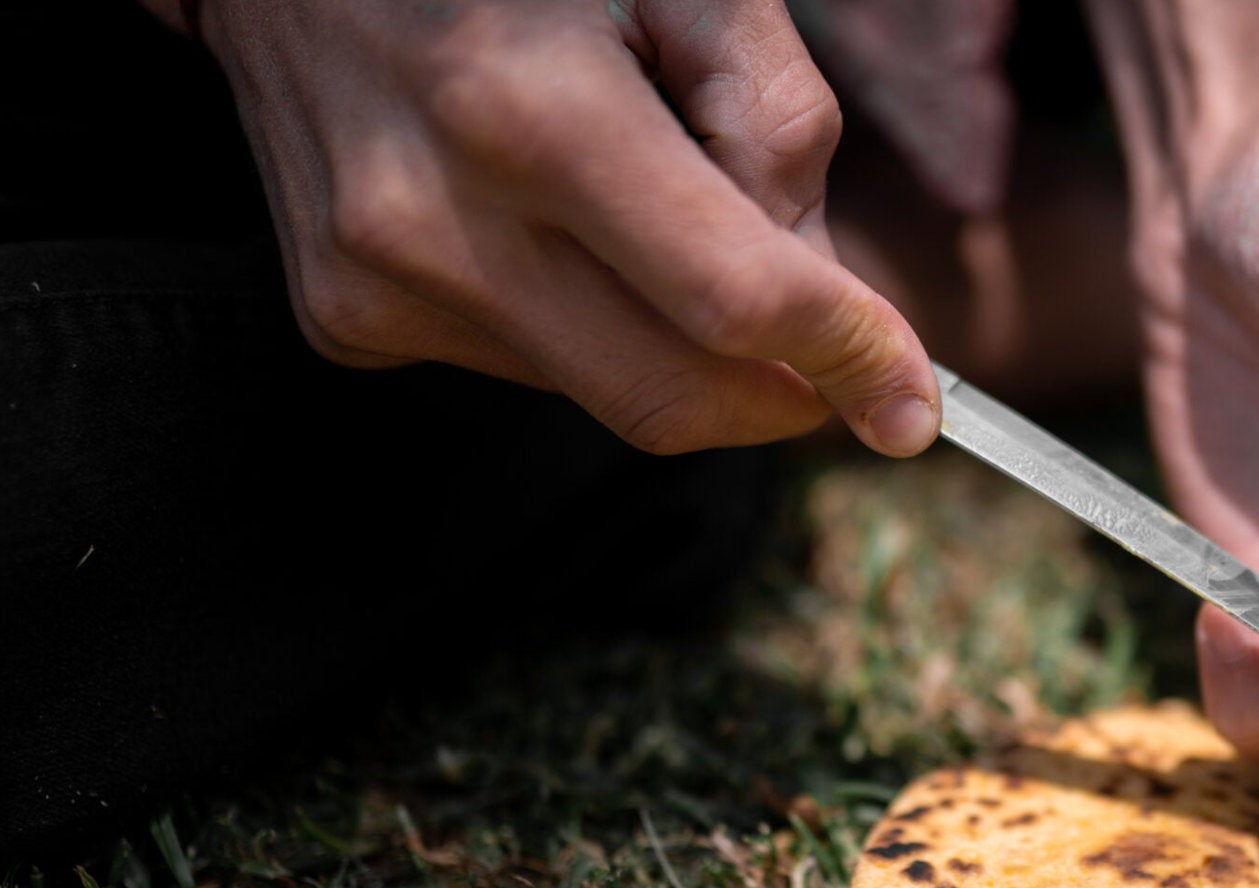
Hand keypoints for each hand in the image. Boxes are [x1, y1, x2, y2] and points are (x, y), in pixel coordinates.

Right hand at [183, 0, 940, 454]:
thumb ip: (773, 124)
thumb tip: (824, 298)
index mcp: (527, 108)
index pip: (732, 301)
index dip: (848, 361)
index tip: (914, 408)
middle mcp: (435, 217)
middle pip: (673, 398)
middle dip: (779, 393)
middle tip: (832, 343)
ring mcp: (373, 284)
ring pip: (606, 391)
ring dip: (673, 337)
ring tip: (632, 191)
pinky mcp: (344, 319)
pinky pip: (529, 367)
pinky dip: (587, 322)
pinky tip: (549, 214)